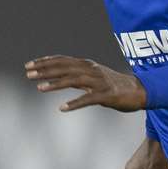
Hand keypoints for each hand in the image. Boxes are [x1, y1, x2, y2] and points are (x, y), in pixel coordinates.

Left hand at [25, 56, 146, 111]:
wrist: (140, 91)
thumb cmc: (114, 86)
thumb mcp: (93, 78)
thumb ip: (76, 76)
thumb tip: (57, 77)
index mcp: (87, 65)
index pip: (62, 60)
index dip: (45, 62)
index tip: (29, 65)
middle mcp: (91, 70)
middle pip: (64, 68)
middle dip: (45, 70)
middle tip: (28, 74)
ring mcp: (99, 82)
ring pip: (74, 80)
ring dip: (55, 84)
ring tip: (40, 88)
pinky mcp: (106, 95)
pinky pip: (88, 99)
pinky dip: (75, 103)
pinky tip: (62, 108)